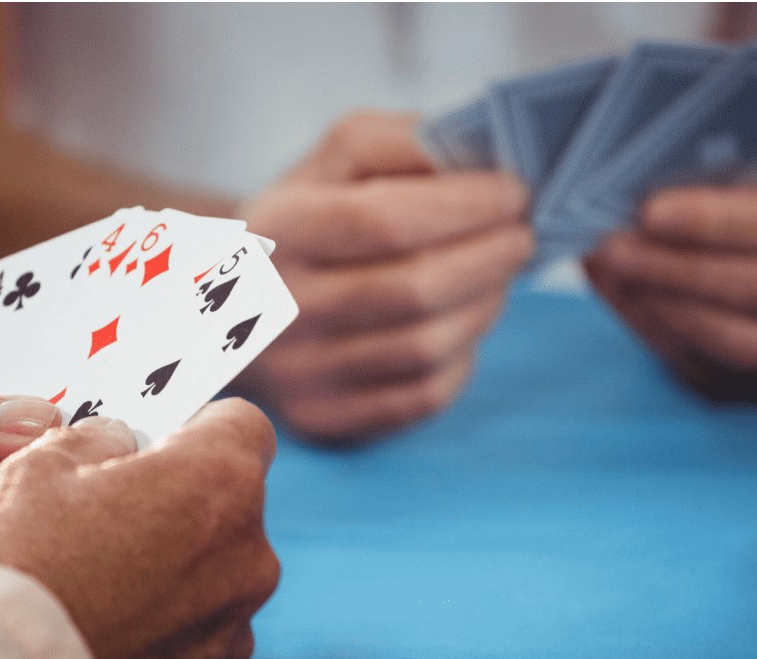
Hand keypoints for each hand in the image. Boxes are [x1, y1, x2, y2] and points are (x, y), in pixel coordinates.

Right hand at [0, 399, 279, 658]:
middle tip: (110, 516)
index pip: (243, 426)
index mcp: (219, 485)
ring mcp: (233, 631)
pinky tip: (99, 636)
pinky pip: (189, 644)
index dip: (199, 427)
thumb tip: (119, 444)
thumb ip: (99, 439)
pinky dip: (156, 637)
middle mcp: (248, 559)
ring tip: (96, 586)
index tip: (161, 441)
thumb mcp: (41, 463)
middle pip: (228, 509)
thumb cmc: (17, 562)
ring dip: (171, 575)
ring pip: (212, 580)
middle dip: (179, 505)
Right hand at [236, 111, 533, 442]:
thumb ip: (404, 142)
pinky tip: (464, 324)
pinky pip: (421, 397)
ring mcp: (299, 374)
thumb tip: (487, 162)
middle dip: (489, 258)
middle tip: (523, 236)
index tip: (516, 193)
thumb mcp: (337, 159)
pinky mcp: (324, 419)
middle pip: (414, 291)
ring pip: (425, 348)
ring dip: (484, 306)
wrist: (234, 300)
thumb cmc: (310, 216)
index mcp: (277, 231)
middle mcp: (278, 309)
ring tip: (499, 275)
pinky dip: (462, 358)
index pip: (382, 220)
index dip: (463, 206)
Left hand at [584, 174, 756, 399]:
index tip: (651, 212)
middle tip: (614, 247)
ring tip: (612, 272)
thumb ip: (712, 179)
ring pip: (744, 343)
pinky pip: (711, 370)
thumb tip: (631, 192)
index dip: (719, 222)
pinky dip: (657, 332)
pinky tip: (623, 298)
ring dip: (665, 307)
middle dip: (680, 270)